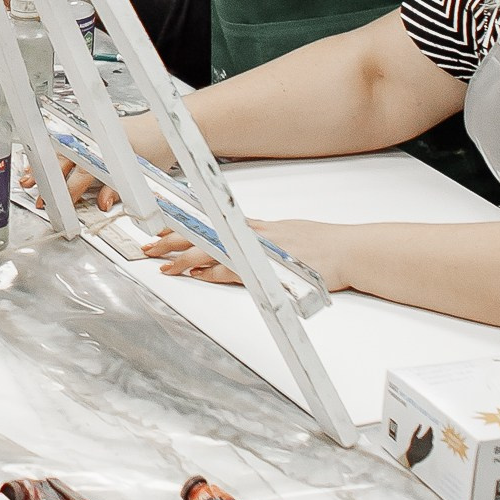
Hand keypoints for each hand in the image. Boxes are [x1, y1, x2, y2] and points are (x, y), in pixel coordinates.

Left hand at [138, 213, 354, 291]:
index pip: (212, 224)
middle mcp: (256, 234)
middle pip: (206, 234)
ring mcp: (262, 250)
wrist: (350, 250)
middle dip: (175, 241)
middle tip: (150, 247)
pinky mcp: (272, 267)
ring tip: (164, 264)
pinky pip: (237, 268)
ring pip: (215, 250)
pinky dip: (216, 272)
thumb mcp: (290, 234)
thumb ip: (267, 238)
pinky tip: (199, 275)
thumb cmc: (324, 245)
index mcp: (258, 228)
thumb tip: (249, 244)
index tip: (161, 229)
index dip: (185, 227)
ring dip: (187, 258)